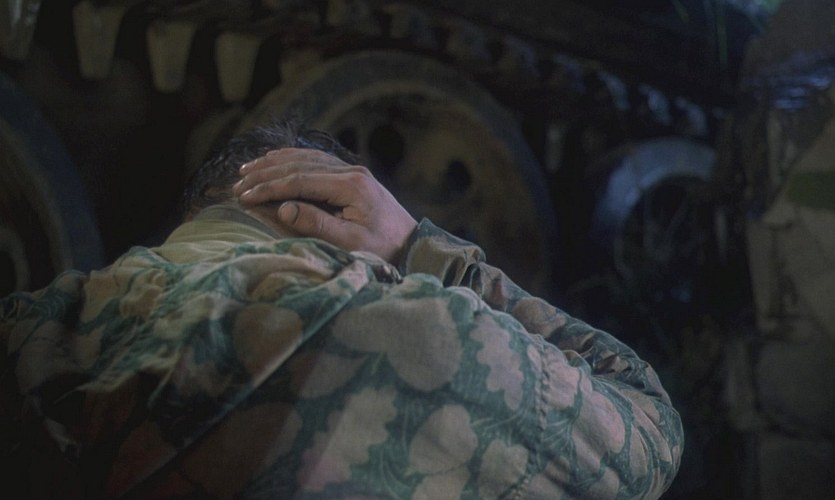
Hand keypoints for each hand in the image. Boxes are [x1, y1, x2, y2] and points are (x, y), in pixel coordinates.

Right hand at [234, 148, 417, 262]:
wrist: (413, 244)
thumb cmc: (383, 249)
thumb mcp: (351, 242)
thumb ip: (317, 224)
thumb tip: (283, 208)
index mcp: (351, 185)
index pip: (300, 180)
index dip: (269, 188)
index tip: (245, 197)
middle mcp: (351, 171)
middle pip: (299, 164)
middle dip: (266, 174)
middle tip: (238, 184)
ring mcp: (352, 171)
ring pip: (306, 158)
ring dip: (275, 163)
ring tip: (247, 170)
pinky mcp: (351, 176)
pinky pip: (317, 160)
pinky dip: (292, 159)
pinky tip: (275, 160)